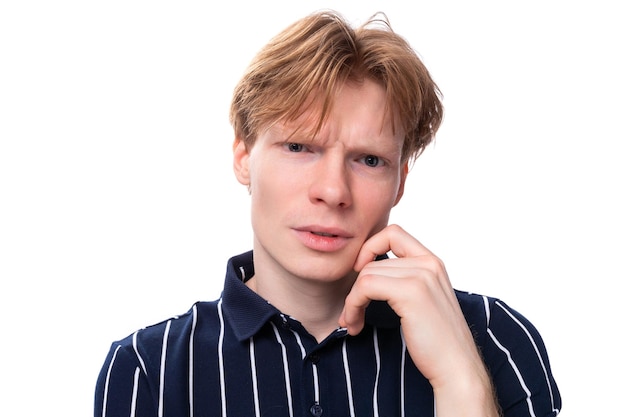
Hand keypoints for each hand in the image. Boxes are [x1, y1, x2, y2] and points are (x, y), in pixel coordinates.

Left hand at [338, 224, 498, 415]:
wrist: (457, 368)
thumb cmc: (437, 342)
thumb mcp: (423, 301)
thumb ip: (404, 281)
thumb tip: (366, 272)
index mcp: (433, 262)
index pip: (393, 233)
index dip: (369, 247)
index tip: (360, 275)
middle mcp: (429, 263)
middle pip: (373, 259)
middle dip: (354, 287)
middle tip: (350, 313)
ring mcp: (422, 276)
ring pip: (366, 273)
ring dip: (351, 300)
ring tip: (353, 322)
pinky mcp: (411, 292)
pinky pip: (365, 286)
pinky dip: (353, 305)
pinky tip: (355, 323)